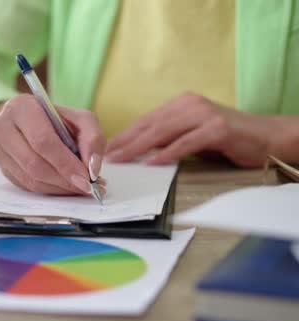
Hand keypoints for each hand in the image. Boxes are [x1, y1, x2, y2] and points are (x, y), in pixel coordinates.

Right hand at [0, 94, 106, 194]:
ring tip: (80, 188)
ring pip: (29, 179)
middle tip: (86, 187)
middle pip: (33, 163)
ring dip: (58, 188)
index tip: (86, 178)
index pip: (42, 141)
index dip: (65, 163)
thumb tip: (92, 168)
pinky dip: (49, 190)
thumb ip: (92, 138)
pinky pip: (26, 186)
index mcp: (22, 108)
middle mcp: (2, 128)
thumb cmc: (55, 119)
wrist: (25, 121)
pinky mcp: (1, 167)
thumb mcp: (80, 118)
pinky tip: (65, 187)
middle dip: (63, 180)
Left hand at [106, 92, 279, 167]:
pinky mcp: (217, 129)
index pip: (147, 120)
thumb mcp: (192, 134)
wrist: (267, 136)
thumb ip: (169, 137)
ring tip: (123, 159)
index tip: (108, 148)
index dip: (125, 134)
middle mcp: (190, 104)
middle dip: (126, 141)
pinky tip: (154, 162)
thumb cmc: (227, 139)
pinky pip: (186, 143)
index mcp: (181, 103)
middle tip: (108, 155)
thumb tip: (141, 150)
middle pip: (150, 124)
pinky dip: (168, 153)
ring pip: (163, 132)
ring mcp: (204, 115)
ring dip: (140, 147)